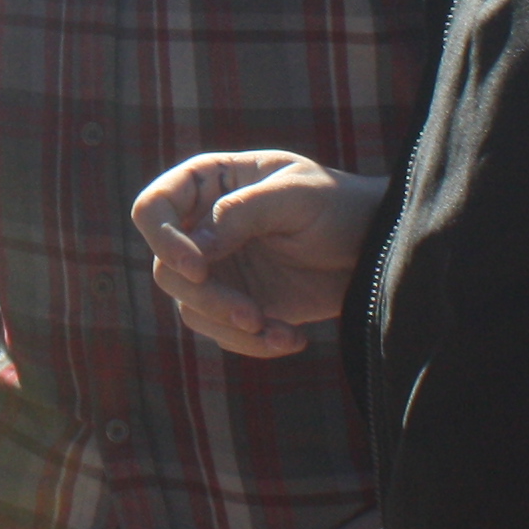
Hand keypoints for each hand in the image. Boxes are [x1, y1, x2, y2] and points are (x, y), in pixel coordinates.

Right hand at [129, 149, 386, 357]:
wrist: (375, 249)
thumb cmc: (337, 205)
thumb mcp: (296, 196)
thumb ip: (242, 213)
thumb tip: (195, 247)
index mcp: (208, 184)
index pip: (153, 207)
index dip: (163, 239)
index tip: (198, 268)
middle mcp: (202, 228)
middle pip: (166, 268)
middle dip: (207, 297)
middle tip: (250, 315)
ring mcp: (218, 269)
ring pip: (190, 307)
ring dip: (229, 327)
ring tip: (277, 331)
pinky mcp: (237, 305)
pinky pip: (222, 333)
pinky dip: (253, 344)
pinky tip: (292, 339)